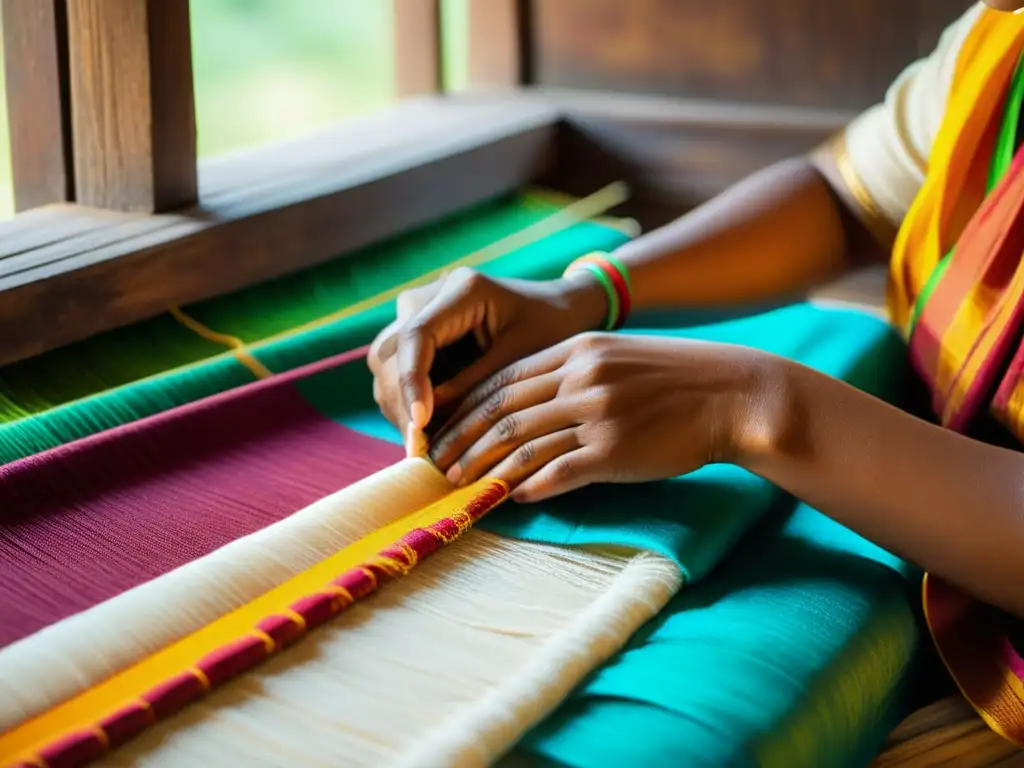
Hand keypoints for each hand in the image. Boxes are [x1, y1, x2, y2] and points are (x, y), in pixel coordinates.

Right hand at [368, 267, 607, 450]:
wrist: (561, 311)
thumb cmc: (552, 331)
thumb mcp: (521, 362)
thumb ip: (475, 387)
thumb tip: (425, 426)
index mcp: (462, 290)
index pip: (416, 336)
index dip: (411, 383)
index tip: (420, 425)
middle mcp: (430, 297)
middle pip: (390, 354)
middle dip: (402, 404)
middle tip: (420, 451)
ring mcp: (418, 315)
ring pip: (386, 367)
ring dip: (401, 407)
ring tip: (425, 446)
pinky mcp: (418, 337)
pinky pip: (398, 372)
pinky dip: (410, 403)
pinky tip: (429, 432)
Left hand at [428, 332, 771, 501]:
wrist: (732, 395)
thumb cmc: (674, 378)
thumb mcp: (616, 358)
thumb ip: (571, 374)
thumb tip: (526, 405)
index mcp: (576, 351)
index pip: (504, 378)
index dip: (467, 405)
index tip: (445, 426)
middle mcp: (581, 379)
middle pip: (503, 410)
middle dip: (463, 438)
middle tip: (437, 462)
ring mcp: (598, 414)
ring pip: (523, 443)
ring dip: (485, 467)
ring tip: (462, 484)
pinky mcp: (616, 450)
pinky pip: (559, 470)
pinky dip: (529, 485)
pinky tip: (509, 497)